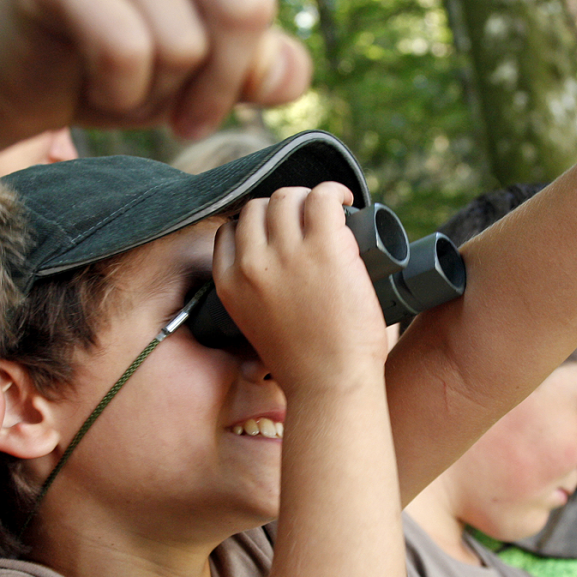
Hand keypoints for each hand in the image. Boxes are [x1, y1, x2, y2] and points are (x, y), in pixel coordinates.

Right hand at [0, 0, 412, 142]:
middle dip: (224, 85)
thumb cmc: (133, 76)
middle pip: (248, 7)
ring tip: (130, 85)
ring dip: (162, 95)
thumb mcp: (215, 83)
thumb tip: (277, 67)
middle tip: (190, 112)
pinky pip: (127, 51)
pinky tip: (95, 83)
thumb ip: (267, 72)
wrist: (24, 89)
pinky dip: (118, 93)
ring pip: (185, 43)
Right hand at [211, 183, 390, 392]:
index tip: (279, 231)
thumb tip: (276, 269)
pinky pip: (323, 197)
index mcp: (230, 283)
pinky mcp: (325, 246)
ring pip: (289, 197)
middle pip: (260, 208)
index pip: (230, 230)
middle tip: (310, 222)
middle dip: (283, 209)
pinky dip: (335, 192)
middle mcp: (252, 263)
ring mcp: (287, 252)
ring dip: (310, 199)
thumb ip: (256, 294)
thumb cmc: (304, 364)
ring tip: (332, 211)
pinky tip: (346, 201)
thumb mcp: (256, 325)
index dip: (256, 225)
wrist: (330, 384)